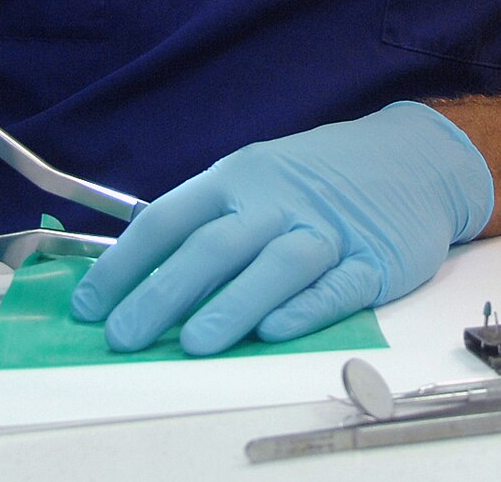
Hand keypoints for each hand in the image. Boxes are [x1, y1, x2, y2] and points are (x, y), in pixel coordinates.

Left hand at [70, 102, 492, 354]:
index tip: (89, 306)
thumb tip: (135, 280)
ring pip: (275, 265)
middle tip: (125, 336)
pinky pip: (336, 286)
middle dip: (164, 291)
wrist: (412, 157)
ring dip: (232, 304)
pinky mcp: (374, 260)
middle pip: (215, 245)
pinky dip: (305, 309)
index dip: (125, 263)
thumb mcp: (257, 179)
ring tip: (193, 344)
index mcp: (237, 178)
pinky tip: (275, 331)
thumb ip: (205, 225)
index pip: (168, 218)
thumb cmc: (315, 178)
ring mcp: (327, 229)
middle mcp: (277, 201)